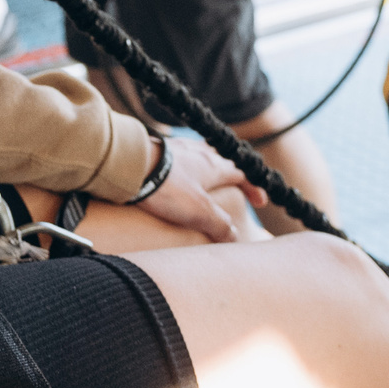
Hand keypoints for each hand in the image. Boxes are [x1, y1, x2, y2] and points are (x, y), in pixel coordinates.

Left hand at [135, 134, 264, 242]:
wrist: (127, 164)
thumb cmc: (166, 187)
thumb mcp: (199, 211)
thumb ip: (220, 225)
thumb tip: (235, 237)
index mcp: (214, 165)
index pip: (242, 174)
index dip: (254, 187)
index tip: (260, 201)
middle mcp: (198, 153)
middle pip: (221, 165)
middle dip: (229, 180)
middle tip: (232, 194)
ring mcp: (176, 150)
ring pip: (198, 161)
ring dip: (205, 176)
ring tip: (202, 191)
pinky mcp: (156, 154)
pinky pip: (176, 163)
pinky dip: (182, 174)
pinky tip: (172, 183)